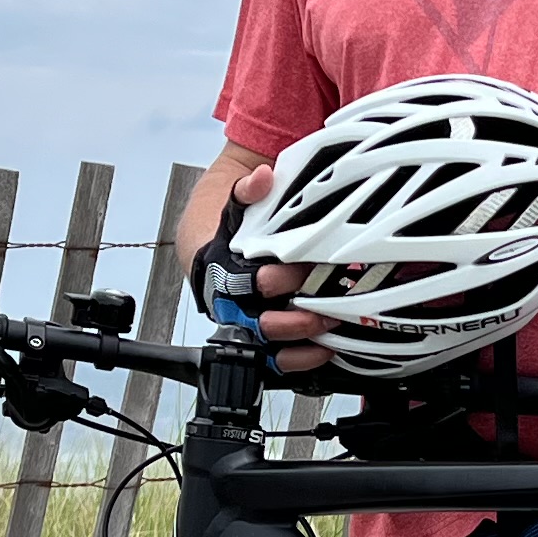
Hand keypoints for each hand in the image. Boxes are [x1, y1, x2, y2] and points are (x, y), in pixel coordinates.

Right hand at [220, 162, 335, 371]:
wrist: (210, 245)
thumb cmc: (224, 228)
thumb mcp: (232, 203)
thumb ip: (246, 190)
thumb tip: (261, 177)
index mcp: (218, 273)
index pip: (242, 285)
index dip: (270, 281)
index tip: (292, 270)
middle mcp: (229, 305)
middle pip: (256, 324)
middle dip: (290, 318)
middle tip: (318, 306)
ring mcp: (244, 324)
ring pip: (267, 347)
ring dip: (300, 339)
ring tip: (328, 325)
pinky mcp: (259, 337)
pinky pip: (277, 359)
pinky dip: (302, 358)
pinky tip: (324, 349)